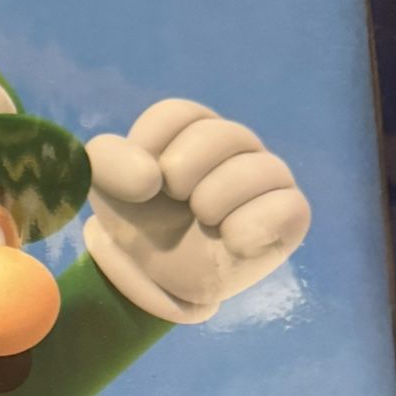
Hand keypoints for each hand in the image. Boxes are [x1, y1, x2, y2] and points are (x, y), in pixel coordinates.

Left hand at [83, 100, 309, 323]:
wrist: (158, 279)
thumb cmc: (139, 224)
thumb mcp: (105, 188)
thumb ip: (107, 161)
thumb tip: (150, 179)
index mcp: (192, 129)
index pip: (176, 116)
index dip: (149, 153)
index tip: (141, 186)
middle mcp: (236, 144)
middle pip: (221, 134)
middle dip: (182, 174)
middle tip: (175, 202)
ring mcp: (267, 176)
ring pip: (260, 168)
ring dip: (214, 201)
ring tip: (203, 222)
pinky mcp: (290, 215)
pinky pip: (288, 207)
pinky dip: (249, 228)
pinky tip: (230, 242)